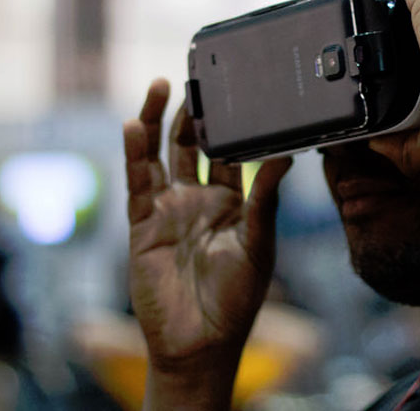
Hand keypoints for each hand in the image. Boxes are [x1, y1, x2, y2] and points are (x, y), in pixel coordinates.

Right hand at [124, 78, 291, 380]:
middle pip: (190, 145)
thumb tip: (287, 155)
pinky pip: (136, 183)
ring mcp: (167, 209)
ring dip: (156, 122)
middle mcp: (197, 199)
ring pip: (158, 156)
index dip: (226, 121)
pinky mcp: (142, 224)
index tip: (228, 87)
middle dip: (189, 112)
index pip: (227, 151)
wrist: (199, 342)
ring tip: (159, 86)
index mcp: (231, 201)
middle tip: (192, 76)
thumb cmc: (236, 299)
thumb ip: (265, 197)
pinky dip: (133, 154)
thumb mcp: (259, 243)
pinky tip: (132, 127)